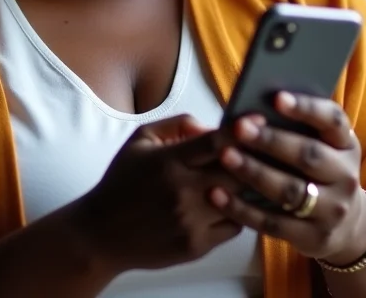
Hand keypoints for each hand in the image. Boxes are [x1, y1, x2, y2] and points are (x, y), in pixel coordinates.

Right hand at [78, 114, 242, 274]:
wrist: (101, 234)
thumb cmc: (122, 182)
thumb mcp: (141, 140)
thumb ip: (177, 125)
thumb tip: (210, 127)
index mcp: (169, 161)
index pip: (215, 142)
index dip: (241, 130)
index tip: (258, 120)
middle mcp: (182, 191)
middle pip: (236, 171)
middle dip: (252, 158)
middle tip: (264, 148)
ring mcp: (191, 222)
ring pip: (240, 201)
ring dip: (248, 187)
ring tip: (256, 175)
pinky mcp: (196, 246)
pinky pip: (233, 226)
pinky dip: (237, 213)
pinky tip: (230, 202)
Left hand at [210, 93, 365, 264]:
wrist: (348, 225)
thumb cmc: (319, 168)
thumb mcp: (321, 143)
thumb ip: (295, 124)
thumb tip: (250, 103)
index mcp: (346, 143)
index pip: (332, 120)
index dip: (306, 108)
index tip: (276, 98)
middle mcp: (345, 175)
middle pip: (309, 155)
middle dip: (271, 140)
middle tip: (239, 127)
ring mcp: (332, 209)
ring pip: (290, 190)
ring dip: (255, 172)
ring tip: (226, 156)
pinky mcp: (313, 237)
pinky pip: (273, 222)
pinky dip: (242, 209)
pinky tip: (217, 194)